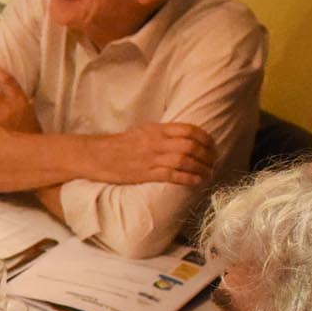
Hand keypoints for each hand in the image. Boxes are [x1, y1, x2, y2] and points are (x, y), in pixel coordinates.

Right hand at [96, 122, 214, 187]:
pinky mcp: (146, 174)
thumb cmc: (120, 144)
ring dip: (201, 168)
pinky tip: (197, 181)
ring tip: (209, 173)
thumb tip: (183, 138)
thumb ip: (163, 133)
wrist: (98, 156)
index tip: (212, 146)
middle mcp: (156, 142)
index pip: (189, 130)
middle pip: (190, 146)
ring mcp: (152, 158)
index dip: (205, 138)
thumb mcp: (143, 131)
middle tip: (214, 161)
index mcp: (157, 129)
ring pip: (185, 161)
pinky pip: (173, 175)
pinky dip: (188, 178)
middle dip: (207, 155)